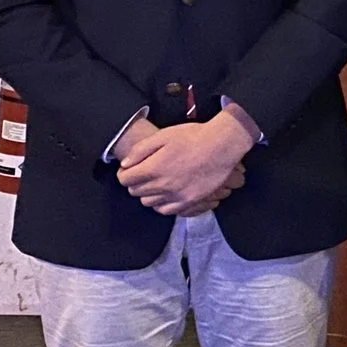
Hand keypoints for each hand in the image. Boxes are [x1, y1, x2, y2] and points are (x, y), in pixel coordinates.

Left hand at [119, 107, 259, 215]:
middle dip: (135, 182)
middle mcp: (162, 185)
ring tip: (156, 182)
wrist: (222, 145)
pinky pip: (166, 210)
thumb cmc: (193, 137)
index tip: (129, 168)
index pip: (125, 180)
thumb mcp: (163, 135)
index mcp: (153, 168)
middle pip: (135, 192)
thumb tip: (125, 164)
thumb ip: (140, 150)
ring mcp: (176, 196)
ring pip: (149, 203)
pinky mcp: (189, 201)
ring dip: (148, 193)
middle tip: (143, 173)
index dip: (124, 173)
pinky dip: (161, 204)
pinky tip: (167, 193)